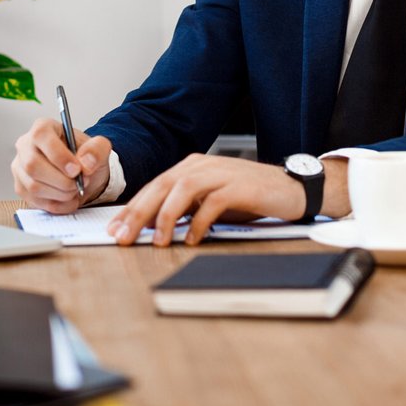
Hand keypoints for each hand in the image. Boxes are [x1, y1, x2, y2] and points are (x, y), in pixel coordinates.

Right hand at [11, 118, 110, 213]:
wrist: (81, 173)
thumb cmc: (84, 156)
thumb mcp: (98, 148)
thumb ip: (97, 149)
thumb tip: (86, 162)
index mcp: (43, 128)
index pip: (41, 137)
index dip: (58, 156)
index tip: (76, 170)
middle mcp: (25, 145)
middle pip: (33, 165)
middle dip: (61, 180)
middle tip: (79, 183)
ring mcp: (20, 168)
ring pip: (34, 186)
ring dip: (61, 194)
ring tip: (75, 189)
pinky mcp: (21, 187)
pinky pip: (36, 201)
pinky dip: (57, 205)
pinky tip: (68, 199)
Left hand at [106, 154, 305, 246]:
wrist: (290, 188)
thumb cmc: (250, 196)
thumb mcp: (210, 201)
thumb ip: (185, 208)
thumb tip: (152, 226)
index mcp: (192, 166)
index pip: (154, 187)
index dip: (132, 208)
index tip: (115, 229)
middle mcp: (202, 165)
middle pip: (161, 186)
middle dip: (138, 212)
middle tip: (123, 236)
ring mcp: (221, 173)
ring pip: (182, 189)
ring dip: (165, 216)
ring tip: (157, 240)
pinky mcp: (240, 186)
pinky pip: (213, 202)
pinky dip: (199, 221)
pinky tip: (192, 238)